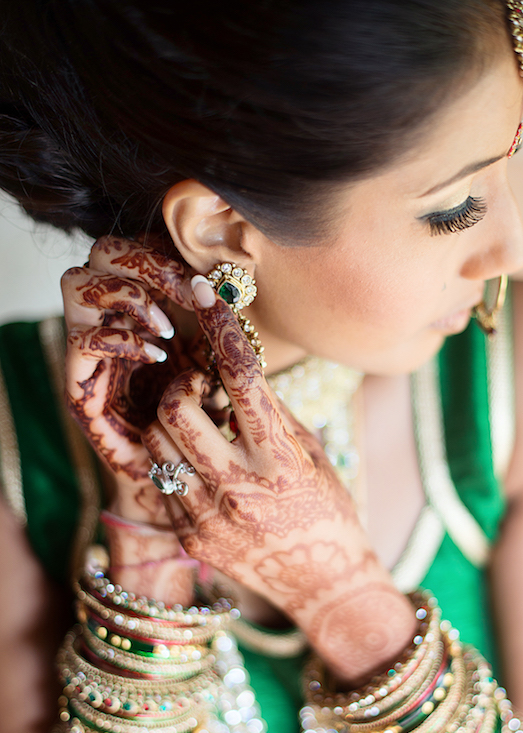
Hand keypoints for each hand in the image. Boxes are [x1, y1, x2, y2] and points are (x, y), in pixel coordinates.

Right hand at [62, 235, 202, 522]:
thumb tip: (232, 280)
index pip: (136, 246)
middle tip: (187, 292)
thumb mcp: (222, 364)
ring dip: (127, 295)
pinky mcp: (81, 388)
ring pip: (78, 282)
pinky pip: (82, 339)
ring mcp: (92, 354)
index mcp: (144, 310)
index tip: (207, 279)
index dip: (167, 249)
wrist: (184, 484)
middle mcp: (111, 323)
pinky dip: (122, 339)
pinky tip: (157, 356)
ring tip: (166, 327)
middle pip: (102, 251)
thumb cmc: (210, 423)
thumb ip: (219, 324)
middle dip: (146, 261)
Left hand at [144, 296, 414, 677]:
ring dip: (170, 424)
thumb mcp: (312, 454)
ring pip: (156, 444)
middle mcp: (239, 488)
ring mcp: (209, 516)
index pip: (240, 376)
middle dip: (180, 386)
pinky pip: (163, 482)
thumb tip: (237, 368)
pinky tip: (202, 468)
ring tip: (198, 428)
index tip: (203, 292)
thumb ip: (272, 412)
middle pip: (174, 409)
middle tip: (198, 389)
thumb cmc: (328, 511)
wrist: (326, 585)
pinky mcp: (192, 537)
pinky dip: (177, 464)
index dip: (219, 325)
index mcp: (279, 460)